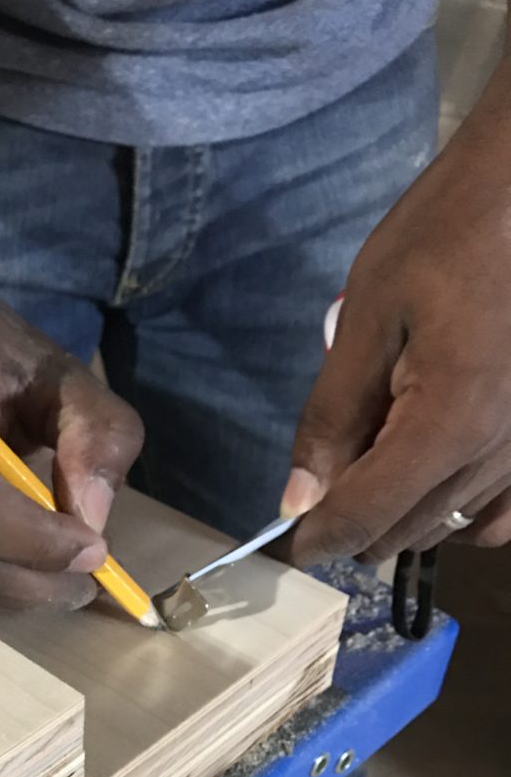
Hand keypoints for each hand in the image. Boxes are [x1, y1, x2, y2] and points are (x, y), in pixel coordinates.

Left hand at [284, 61, 510, 563]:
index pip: (367, 515)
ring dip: (400, 515)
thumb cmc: (447, 235)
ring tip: (373, 460)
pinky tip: (431, 477)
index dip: (318, 538)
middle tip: (323, 479)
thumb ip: (331, 417)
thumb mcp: (368, 318)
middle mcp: (498, 452)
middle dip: (354, 523)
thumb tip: (298, 499)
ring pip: (448, 527)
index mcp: (449, 422)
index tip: (287, 541)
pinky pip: (499, 514)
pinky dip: (458, 514)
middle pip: (406, 532)